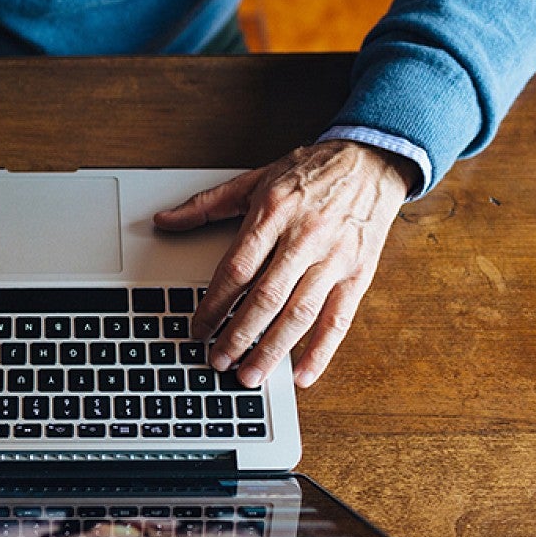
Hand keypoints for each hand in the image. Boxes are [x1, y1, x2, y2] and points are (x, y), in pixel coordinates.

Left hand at [154, 140, 413, 387]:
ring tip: (250, 376)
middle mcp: (305, 237)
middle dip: (238, 334)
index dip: (214, 303)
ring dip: (273, 350)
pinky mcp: (359, 274)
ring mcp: (335, 258)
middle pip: (266, 297)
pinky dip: (321, 351)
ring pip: (300, 314)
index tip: (198, 328)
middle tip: (218, 361)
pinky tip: (302, 375)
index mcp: (275, 212)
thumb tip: (165, 220)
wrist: (371, 160)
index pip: (237, 268)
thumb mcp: (255, 179)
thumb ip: (206, 204)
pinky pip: (339, 320)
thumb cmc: (310, 172)